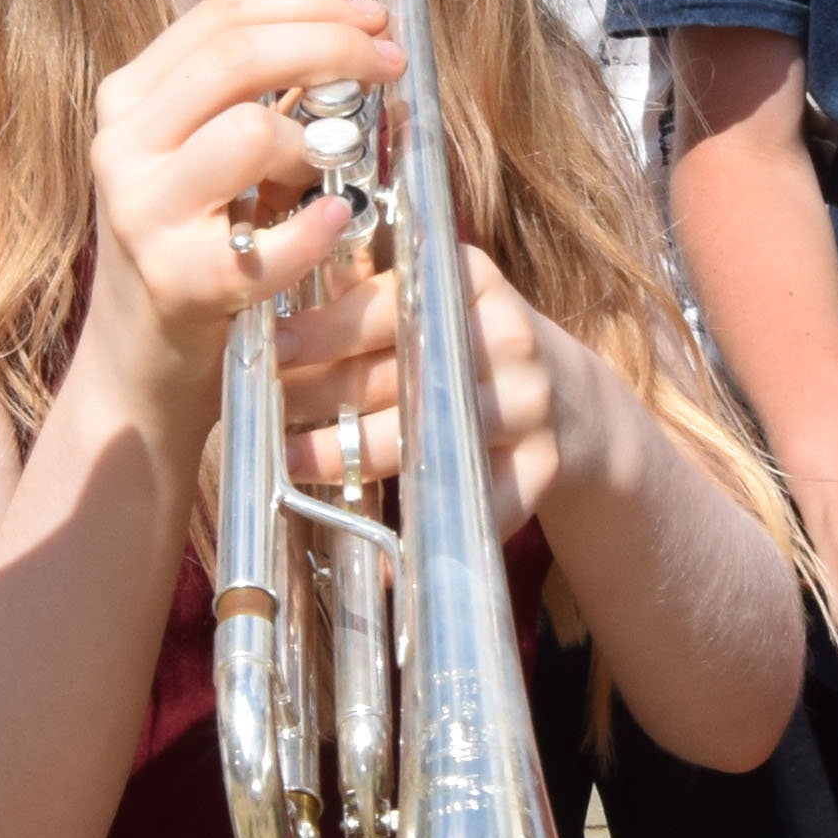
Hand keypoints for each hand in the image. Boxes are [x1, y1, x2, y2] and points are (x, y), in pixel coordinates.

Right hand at [72, 0, 394, 443]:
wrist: (138, 361)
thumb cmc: (196, 244)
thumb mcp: (207, 154)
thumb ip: (259, 94)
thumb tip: (353, 34)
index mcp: (130, 99)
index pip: (222, 14)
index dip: (308, 2)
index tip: (372, 16)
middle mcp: (122, 145)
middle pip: (237, 56)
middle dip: (332, 47)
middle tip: (390, 64)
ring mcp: (142, 213)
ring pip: (247, 130)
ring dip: (313, 141)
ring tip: (332, 166)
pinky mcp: (176, 281)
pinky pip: (267, 241)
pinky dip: (316, 228)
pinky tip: (337, 219)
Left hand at [271, 242, 619, 538]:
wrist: (575, 406)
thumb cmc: (472, 351)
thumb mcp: (438, 305)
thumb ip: (372, 299)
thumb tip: (270, 309)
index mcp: (474, 283)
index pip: (387, 304)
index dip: (321, 330)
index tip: (270, 348)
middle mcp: (508, 338)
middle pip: (399, 373)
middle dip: (321, 397)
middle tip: (263, 417)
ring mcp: (529, 404)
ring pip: (425, 437)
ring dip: (351, 456)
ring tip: (293, 463)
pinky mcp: (543, 466)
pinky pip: (473, 505)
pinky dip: (423, 532)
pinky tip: (375, 554)